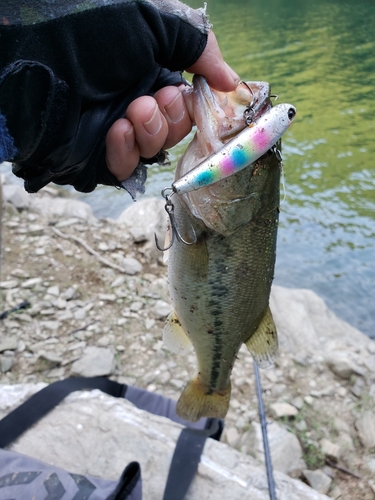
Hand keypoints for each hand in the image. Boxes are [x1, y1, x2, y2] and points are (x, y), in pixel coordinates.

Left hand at [105, 31, 238, 181]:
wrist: (39, 58)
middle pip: (175, 131)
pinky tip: (116, 130)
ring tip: (133, 110)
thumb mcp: (158, 21)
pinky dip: (126, 153)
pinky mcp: (94, 156)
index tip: (197, 98)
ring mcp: (114, 130)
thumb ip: (201, 48)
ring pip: (153, 152)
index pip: (188, 102)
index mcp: (150, 70)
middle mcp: (134, 101)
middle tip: (157, 99)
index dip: (197, 106)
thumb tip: (233, 83)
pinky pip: (125, 169)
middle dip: (173, 118)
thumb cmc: (94, 30)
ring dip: (151, 132)